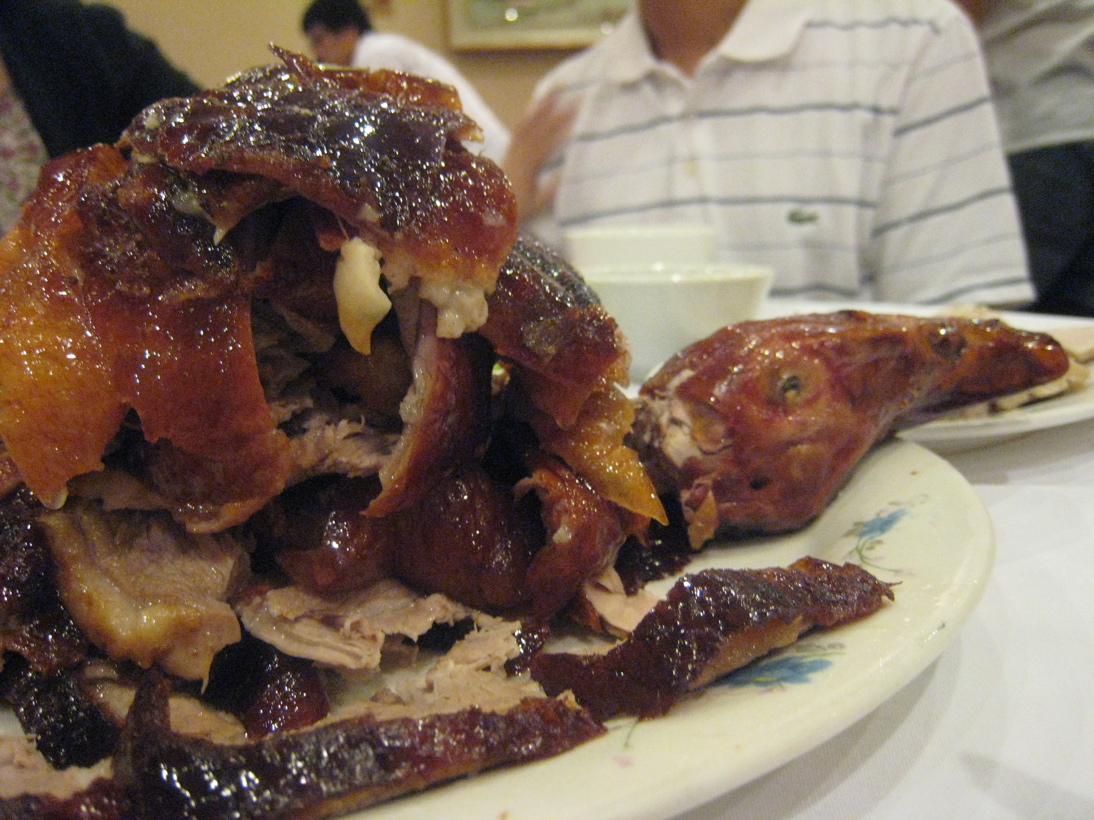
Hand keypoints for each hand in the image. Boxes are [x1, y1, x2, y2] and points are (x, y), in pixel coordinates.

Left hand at [502, 93, 578, 221]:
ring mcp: (512, 149)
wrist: (488, 209)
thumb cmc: (515, 209)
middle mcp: (517, 154)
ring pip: (527, 123)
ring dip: (542, 107)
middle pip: (539, 128)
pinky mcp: (510, 149)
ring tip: (556, 91)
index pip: (545, 142)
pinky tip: (538, 104)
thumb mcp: (535, 205)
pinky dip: (529, 114)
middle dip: (557, 113)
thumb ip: (549, 191)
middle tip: (575, 99)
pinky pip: (519, 128)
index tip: (576, 117)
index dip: (559, 128)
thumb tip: (564, 173)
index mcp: (526, 167)